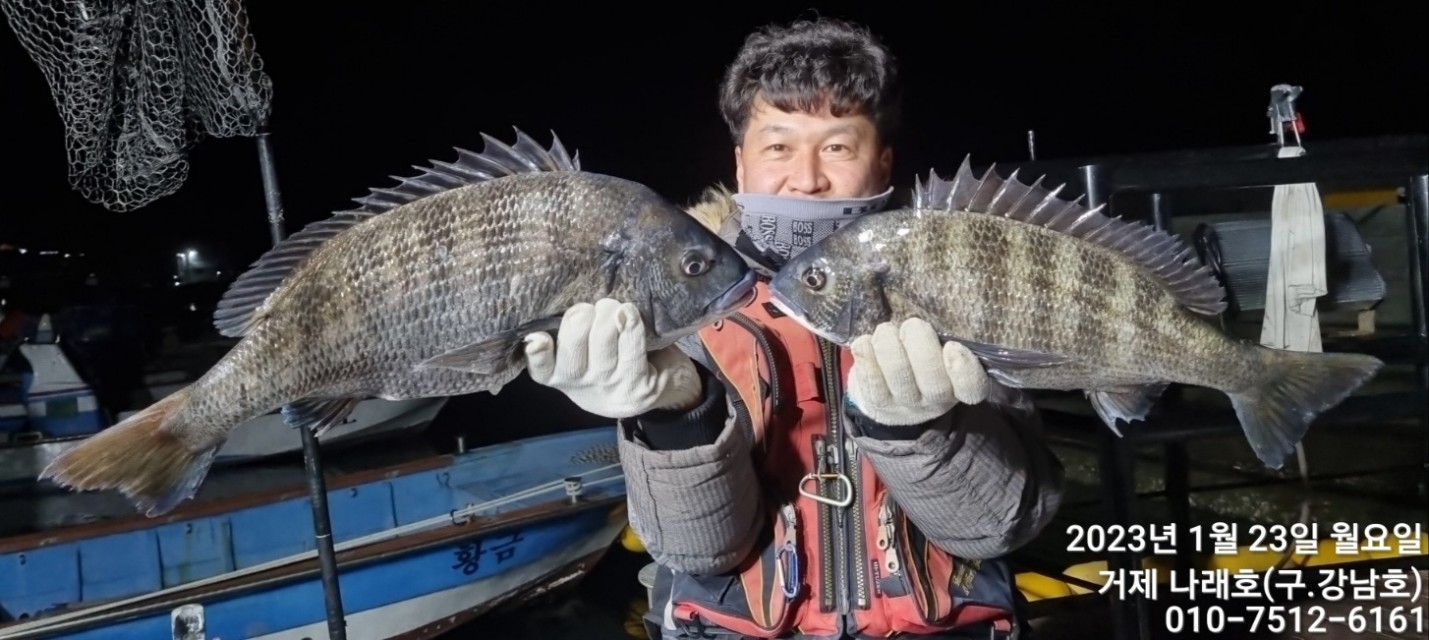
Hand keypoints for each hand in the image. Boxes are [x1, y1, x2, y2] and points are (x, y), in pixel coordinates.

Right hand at [524, 299, 702, 418]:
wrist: (660, 385)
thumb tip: (566, 297)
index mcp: (559, 375)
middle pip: (573, 347)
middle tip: (592, 308)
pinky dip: (630, 324)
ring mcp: (610, 387)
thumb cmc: (615, 358)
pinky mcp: (638, 387)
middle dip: (581, 317)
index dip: (538, 352)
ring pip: (603, 342)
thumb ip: (572, 328)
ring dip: (608, 315)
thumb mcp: (586, 348)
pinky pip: (632, 350)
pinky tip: (629, 312)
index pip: (541, 369)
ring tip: (612, 306)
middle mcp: (582, 385)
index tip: (539, 336)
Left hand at [846, 318, 988, 425]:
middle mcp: (935, 400)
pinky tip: (864, 342)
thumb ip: (942, 332)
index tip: (953, 346)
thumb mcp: (937, 345)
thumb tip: (937, 297)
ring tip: (886, 330)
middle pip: (935, 384)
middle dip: (922, 350)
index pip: (972, 387)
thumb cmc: (919, 355)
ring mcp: (906, 404)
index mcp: (959, 384)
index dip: (965, 371)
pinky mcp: (878, 403)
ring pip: (900, 381)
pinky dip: (867, 359)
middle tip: (913, 325)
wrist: (886, 387)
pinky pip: (872, 384)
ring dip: (891, 350)